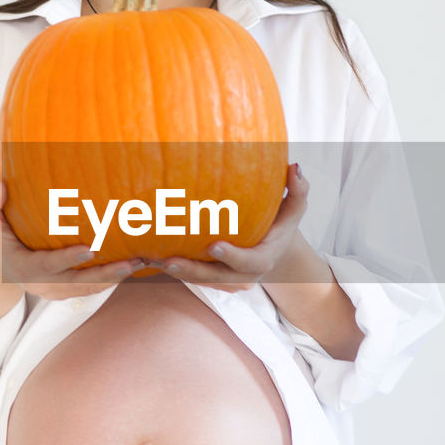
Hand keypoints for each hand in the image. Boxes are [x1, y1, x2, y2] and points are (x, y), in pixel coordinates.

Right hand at [0, 181, 144, 301]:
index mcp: (23, 267)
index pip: (48, 264)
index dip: (68, 258)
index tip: (91, 249)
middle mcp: (42, 284)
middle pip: (77, 283)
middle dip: (105, 274)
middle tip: (131, 263)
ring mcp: (56, 291)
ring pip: (89, 288)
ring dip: (115, 277)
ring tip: (141, 262)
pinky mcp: (67, 291)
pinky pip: (92, 288)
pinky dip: (113, 279)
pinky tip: (134, 265)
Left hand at [149, 163, 309, 292]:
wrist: (273, 252)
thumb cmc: (281, 225)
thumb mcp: (294, 210)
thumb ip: (298, 190)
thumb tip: (294, 166)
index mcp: (262, 260)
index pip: (246, 261)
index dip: (230, 256)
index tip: (214, 245)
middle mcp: (240, 274)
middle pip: (213, 277)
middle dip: (191, 271)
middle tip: (168, 261)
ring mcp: (222, 277)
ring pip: (195, 278)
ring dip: (173, 271)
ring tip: (149, 259)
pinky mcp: (208, 274)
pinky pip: (187, 273)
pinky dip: (168, 267)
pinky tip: (145, 255)